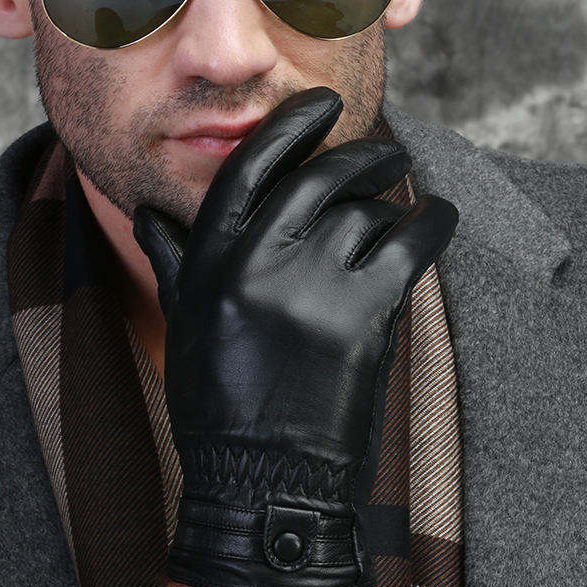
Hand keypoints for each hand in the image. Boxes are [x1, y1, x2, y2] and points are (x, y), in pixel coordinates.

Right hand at [133, 87, 458, 586]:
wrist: (261, 483)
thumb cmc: (218, 407)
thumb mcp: (185, 326)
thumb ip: (176, 262)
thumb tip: (149, 215)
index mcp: (209, 262)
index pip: (251, 166)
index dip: (291, 126)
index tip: (323, 104)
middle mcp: (256, 264)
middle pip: (320, 177)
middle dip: (359, 156)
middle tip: (383, 152)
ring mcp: (310, 288)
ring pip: (367, 210)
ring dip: (392, 200)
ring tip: (406, 200)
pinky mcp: (362, 317)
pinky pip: (409, 242)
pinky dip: (432, 222)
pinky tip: (438, 216)